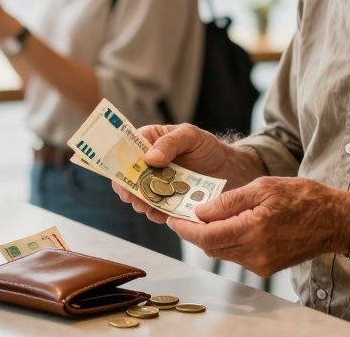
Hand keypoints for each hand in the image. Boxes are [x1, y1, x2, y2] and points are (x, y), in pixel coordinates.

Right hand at [112, 124, 267, 223]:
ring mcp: (157, 186)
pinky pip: (156, 211)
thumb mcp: (190, 136)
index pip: (126, 150)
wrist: (230, 169)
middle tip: (133, 195)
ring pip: (140, 197)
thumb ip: (170, 142)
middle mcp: (149, 166)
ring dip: (141, 203)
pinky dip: (157, 214)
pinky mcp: (168, 203)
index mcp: (149, 143)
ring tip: (147, 205)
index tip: (121, 173)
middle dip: (128, 187)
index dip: (120, 161)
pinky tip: (162, 213)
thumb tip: (149, 158)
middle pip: (128, 177)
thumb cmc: (207, 147)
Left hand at [165, 177, 349, 276]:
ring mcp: (261, 263)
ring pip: (223, 252)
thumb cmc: (303, 198)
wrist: (334, 220)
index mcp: (254, 229)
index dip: (185, 229)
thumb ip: (229, 201)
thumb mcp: (263, 187)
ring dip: (211, 237)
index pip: (207, 236)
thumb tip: (200, 210)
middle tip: (181, 216)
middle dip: (194, 233)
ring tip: (203, 219)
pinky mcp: (266, 267)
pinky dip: (228, 241)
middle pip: (211, 247)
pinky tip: (227, 226)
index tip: (172, 219)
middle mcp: (255, 252)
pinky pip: (237, 256)